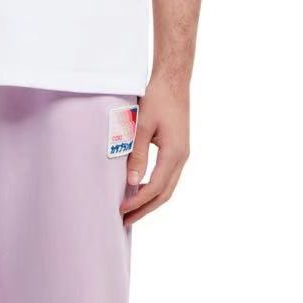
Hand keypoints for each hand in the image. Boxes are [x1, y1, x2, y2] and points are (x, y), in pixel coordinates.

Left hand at [121, 75, 189, 224]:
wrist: (174, 81)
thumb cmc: (157, 99)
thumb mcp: (142, 126)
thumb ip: (137, 154)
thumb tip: (132, 182)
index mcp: (174, 153)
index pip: (155, 187)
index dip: (138, 202)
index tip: (120, 210)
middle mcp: (182, 157)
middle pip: (164, 194)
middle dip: (145, 209)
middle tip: (124, 222)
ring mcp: (182, 154)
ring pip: (168, 187)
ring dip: (150, 201)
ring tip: (131, 211)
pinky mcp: (178, 150)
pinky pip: (168, 176)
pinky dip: (154, 188)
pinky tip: (139, 190)